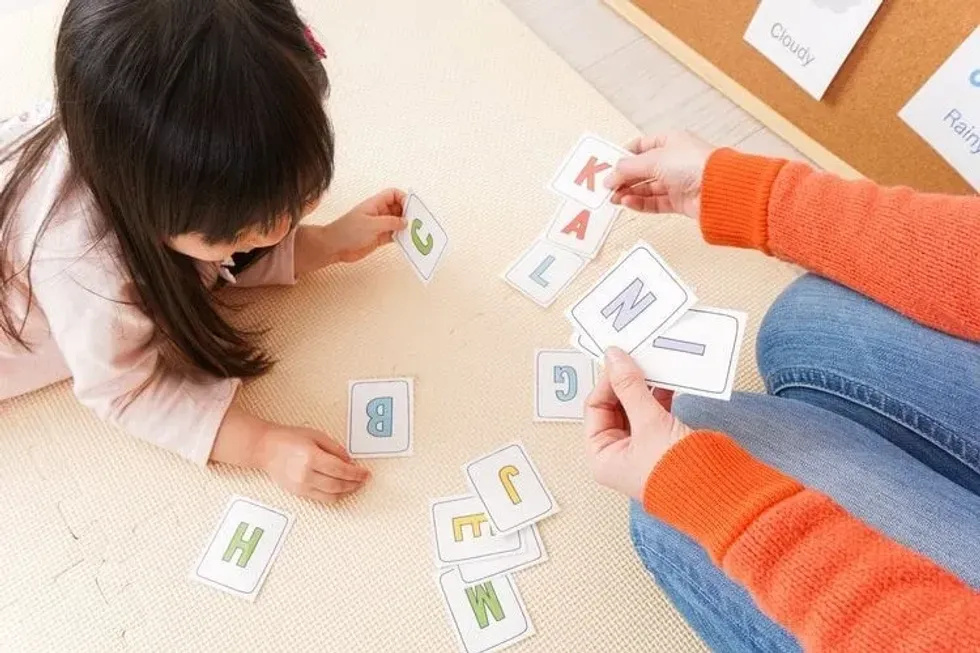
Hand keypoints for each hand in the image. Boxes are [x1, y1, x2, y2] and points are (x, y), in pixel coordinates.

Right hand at [255, 425, 370, 502]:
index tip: (366, 473)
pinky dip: (334, 496)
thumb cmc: (289, 438)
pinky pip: (321, 498)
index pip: (341, 470)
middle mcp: (306, 474)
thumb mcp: (316, 435)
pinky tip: (340, 490)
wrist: (265, 448)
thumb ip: (335, 448)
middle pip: (338, 485)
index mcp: (312, 457)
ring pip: (331, 495)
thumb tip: (350, 461)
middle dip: (354, 483)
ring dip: (346, 492)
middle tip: (363, 479)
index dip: (357, 473)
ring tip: (354, 485)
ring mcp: (301, 486)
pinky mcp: (298, 492)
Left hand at [325, 188, 407, 262]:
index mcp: (375, 204)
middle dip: (408, 214)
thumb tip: (405, 221)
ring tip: (414, 233)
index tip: (411, 208)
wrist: (334, 247)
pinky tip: (407, 241)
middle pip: (398, 208)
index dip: (403, 198)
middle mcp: (379, 213)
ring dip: (406, 227)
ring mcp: (379, 225)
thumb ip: (390, 222)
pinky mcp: (379, 238)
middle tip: (416, 222)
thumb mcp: (371, 224)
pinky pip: (394, 235)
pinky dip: (401, 237)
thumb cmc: (347, 232)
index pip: (393, 194)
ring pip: (398, 222)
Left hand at [584, 347, 691, 501]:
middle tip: (637, 358)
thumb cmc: (677, 473)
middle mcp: (618, 454)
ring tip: (653, 364)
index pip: (595, 408)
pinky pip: (654, 414)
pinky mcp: (662, 445)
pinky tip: (668, 381)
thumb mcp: (648, 423)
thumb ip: (630, 387)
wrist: (718, 494)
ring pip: (636, 408)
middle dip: (626, 382)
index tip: (621, 359)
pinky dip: (659, 397)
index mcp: (602, 457)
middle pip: (614, 407)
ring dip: (644, 387)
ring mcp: (641, 449)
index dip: (607, 382)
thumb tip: (614, 359)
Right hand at [603, 131, 713, 220]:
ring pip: (646, 188)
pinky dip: (640, 203)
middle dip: (623, 178)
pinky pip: (654, 202)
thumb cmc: (692, 164)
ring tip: (613, 198)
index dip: (624, 156)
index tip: (608, 166)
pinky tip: (627, 203)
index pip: (641, 146)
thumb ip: (628, 168)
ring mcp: (676, 181)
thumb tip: (610, 176)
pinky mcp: (679, 201)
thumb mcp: (653, 160)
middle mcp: (673, 161)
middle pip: (641, 169)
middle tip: (606, 187)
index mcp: (670, 141)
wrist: (719, 188)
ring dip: (629, 193)